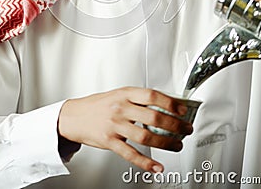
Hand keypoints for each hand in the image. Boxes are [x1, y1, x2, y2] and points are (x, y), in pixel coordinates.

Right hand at [58, 87, 192, 172]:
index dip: (171, 103)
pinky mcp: (109, 142)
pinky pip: (131, 154)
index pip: (152, 96)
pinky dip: (146, 162)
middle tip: (185, 129)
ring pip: (146, 136)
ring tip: (177, 145)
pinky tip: (157, 166)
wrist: (74, 116)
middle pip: (154, 117)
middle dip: (175, 125)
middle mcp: (120, 108)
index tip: (183, 110)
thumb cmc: (98, 105)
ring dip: (166, 143)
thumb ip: (138, 99)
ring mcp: (115, 126)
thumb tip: (164, 104)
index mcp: (125, 93)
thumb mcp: (118, 94)